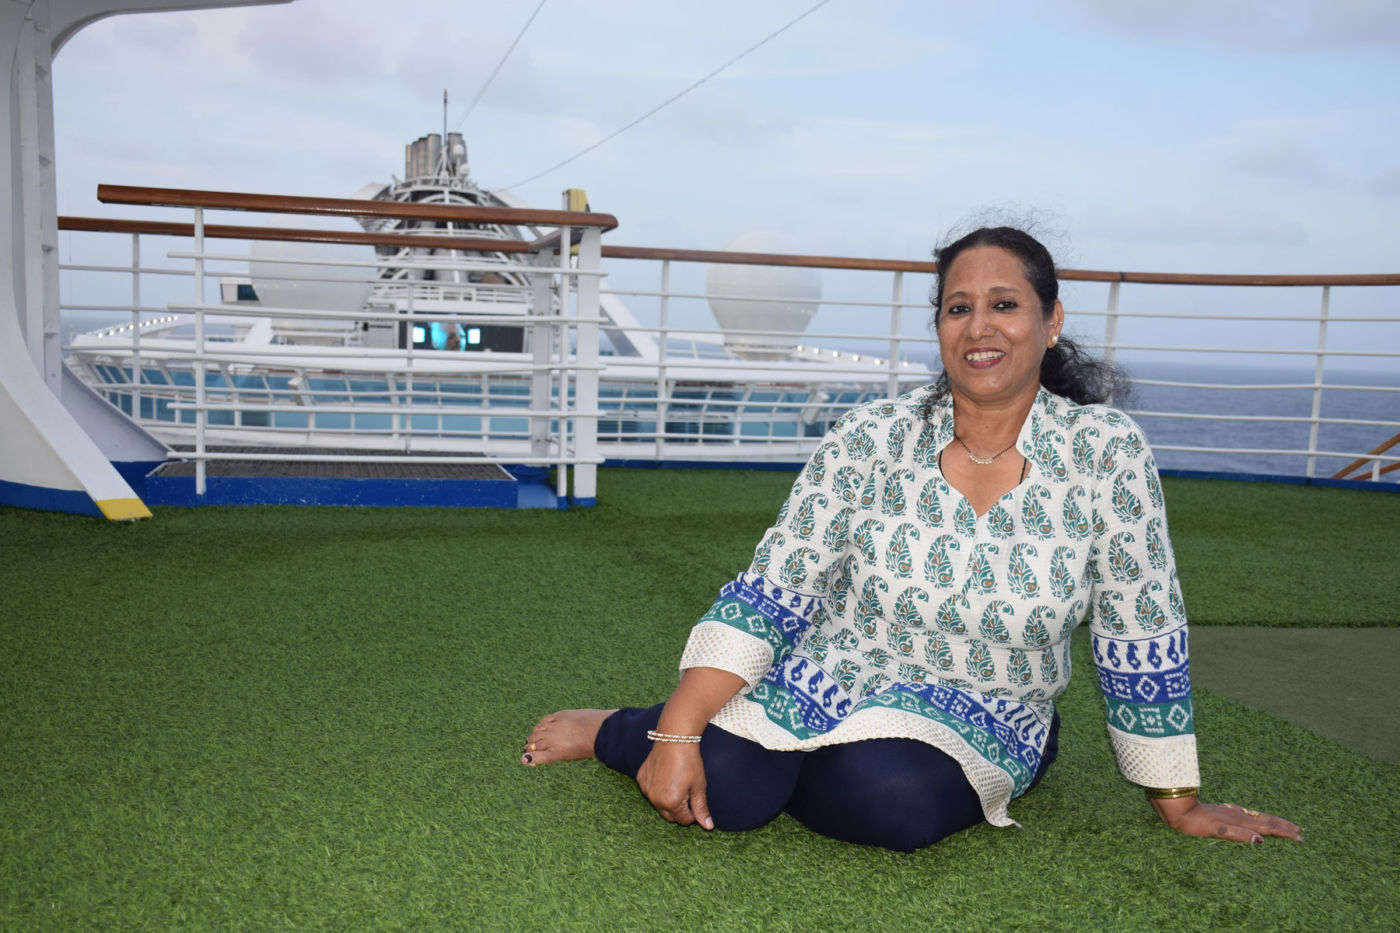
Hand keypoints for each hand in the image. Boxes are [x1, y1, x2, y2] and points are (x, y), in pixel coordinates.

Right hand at [635, 742, 713, 829]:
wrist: (674, 738)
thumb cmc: (689, 762)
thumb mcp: (698, 786)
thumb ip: (701, 808)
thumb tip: (708, 827)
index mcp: (671, 803)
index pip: (684, 820)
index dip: (693, 813)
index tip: (696, 798)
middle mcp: (655, 800)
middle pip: (670, 816)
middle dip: (680, 809)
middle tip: (688, 792)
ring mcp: (646, 789)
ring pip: (659, 804)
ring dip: (667, 800)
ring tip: (677, 782)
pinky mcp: (641, 779)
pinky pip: (650, 791)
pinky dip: (658, 788)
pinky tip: (666, 775)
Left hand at [1152, 797, 1301, 842]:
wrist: (1177, 808)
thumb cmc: (1194, 822)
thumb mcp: (1216, 831)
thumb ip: (1237, 834)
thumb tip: (1260, 840)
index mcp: (1239, 820)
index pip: (1267, 826)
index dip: (1284, 831)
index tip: (1300, 837)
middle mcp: (1238, 815)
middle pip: (1266, 820)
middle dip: (1284, 826)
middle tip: (1300, 831)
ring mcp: (1231, 812)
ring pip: (1257, 817)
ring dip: (1273, 822)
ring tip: (1285, 825)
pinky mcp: (1223, 812)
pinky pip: (1247, 816)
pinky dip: (1258, 819)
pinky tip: (1255, 819)